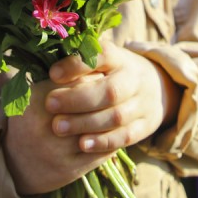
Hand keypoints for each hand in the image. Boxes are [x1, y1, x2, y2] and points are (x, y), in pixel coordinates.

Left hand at [4, 43, 180, 195]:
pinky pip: (125, 136)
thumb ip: (79, 59)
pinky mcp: (145, 126)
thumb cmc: (114, 72)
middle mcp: (135, 79)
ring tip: (58, 127)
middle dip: (78, 99)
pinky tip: (82, 144)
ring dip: (86, 123)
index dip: (77, 65)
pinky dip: (103, 141)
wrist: (157, 87)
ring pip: (117, 115)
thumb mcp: (103, 60)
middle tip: (50, 105)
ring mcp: (142, 103)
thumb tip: (41, 53)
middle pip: (111, 90)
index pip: (103, 55)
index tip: (52, 74)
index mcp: (121, 58)